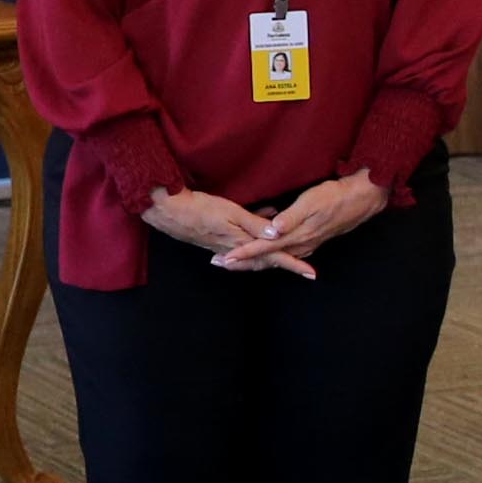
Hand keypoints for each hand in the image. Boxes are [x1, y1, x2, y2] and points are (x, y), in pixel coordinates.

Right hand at [141, 184, 311, 277]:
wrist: (169, 212)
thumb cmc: (200, 208)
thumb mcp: (231, 212)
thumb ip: (255, 223)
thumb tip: (279, 236)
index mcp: (242, 244)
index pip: (274, 256)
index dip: (294, 264)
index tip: (312, 274)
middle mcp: (236, 251)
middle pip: (266, 261)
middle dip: (285, 264)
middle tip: (305, 268)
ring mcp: (225, 248)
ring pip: (255, 257)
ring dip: (271, 255)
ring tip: (287, 253)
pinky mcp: (218, 242)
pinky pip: (244, 249)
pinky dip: (256, 245)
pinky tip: (260, 231)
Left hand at [221, 170, 384, 270]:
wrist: (361, 199)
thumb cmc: (335, 197)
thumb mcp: (311, 202)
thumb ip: (291, 217)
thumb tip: (272, 230)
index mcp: (297, 236)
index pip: (263, 248)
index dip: (243, 253)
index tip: (225, 258)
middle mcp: (300, 245)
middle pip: (266, 259)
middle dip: (242, 262)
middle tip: (219, 263)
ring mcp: (306, 244)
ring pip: (274, 258)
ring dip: (253, 260)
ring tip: (233, 260)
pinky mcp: (309, 240)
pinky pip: (283, 253)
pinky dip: (269, 255)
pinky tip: (262, 252)